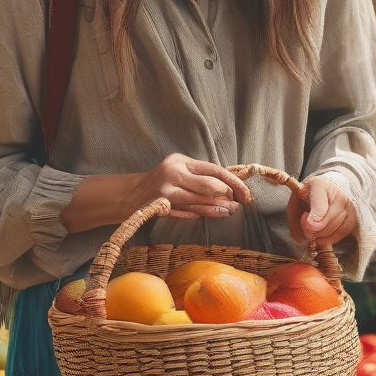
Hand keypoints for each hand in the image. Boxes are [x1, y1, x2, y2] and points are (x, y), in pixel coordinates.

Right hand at [131, 154, 253, 220]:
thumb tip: (231, 191)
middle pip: (209, 186)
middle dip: (227, 197)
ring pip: (200, 203)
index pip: (214, 170)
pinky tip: (209, 215)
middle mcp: (173, 173)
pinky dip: (200, 214)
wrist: (131, 194)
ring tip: (229, 212)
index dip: (233, 183)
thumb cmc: (161, 182)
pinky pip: (188, 213)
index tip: (245, 194)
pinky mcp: (161, 207)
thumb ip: (201, 177)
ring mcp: (166, 191)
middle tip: (237, 205)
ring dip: (218, 210)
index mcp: (180, 161)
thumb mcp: (179, 171)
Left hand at [287, 176, 357, 245]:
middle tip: (306, 226)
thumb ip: (295, 220)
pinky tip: (322, 234)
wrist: (329, 189)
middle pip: (326, 221)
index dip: (315, 217)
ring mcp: (349, 206)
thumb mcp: (295, 202)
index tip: (309, 225)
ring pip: (334, 229)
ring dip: (320, 235)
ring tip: (314, 228)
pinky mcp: (354, 217)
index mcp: (320, 186)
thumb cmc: (309, 197)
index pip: (320, 205)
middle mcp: (339, 195)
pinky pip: (341, 233)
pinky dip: (330, 238)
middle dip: (312, 230)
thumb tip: (303, 240)